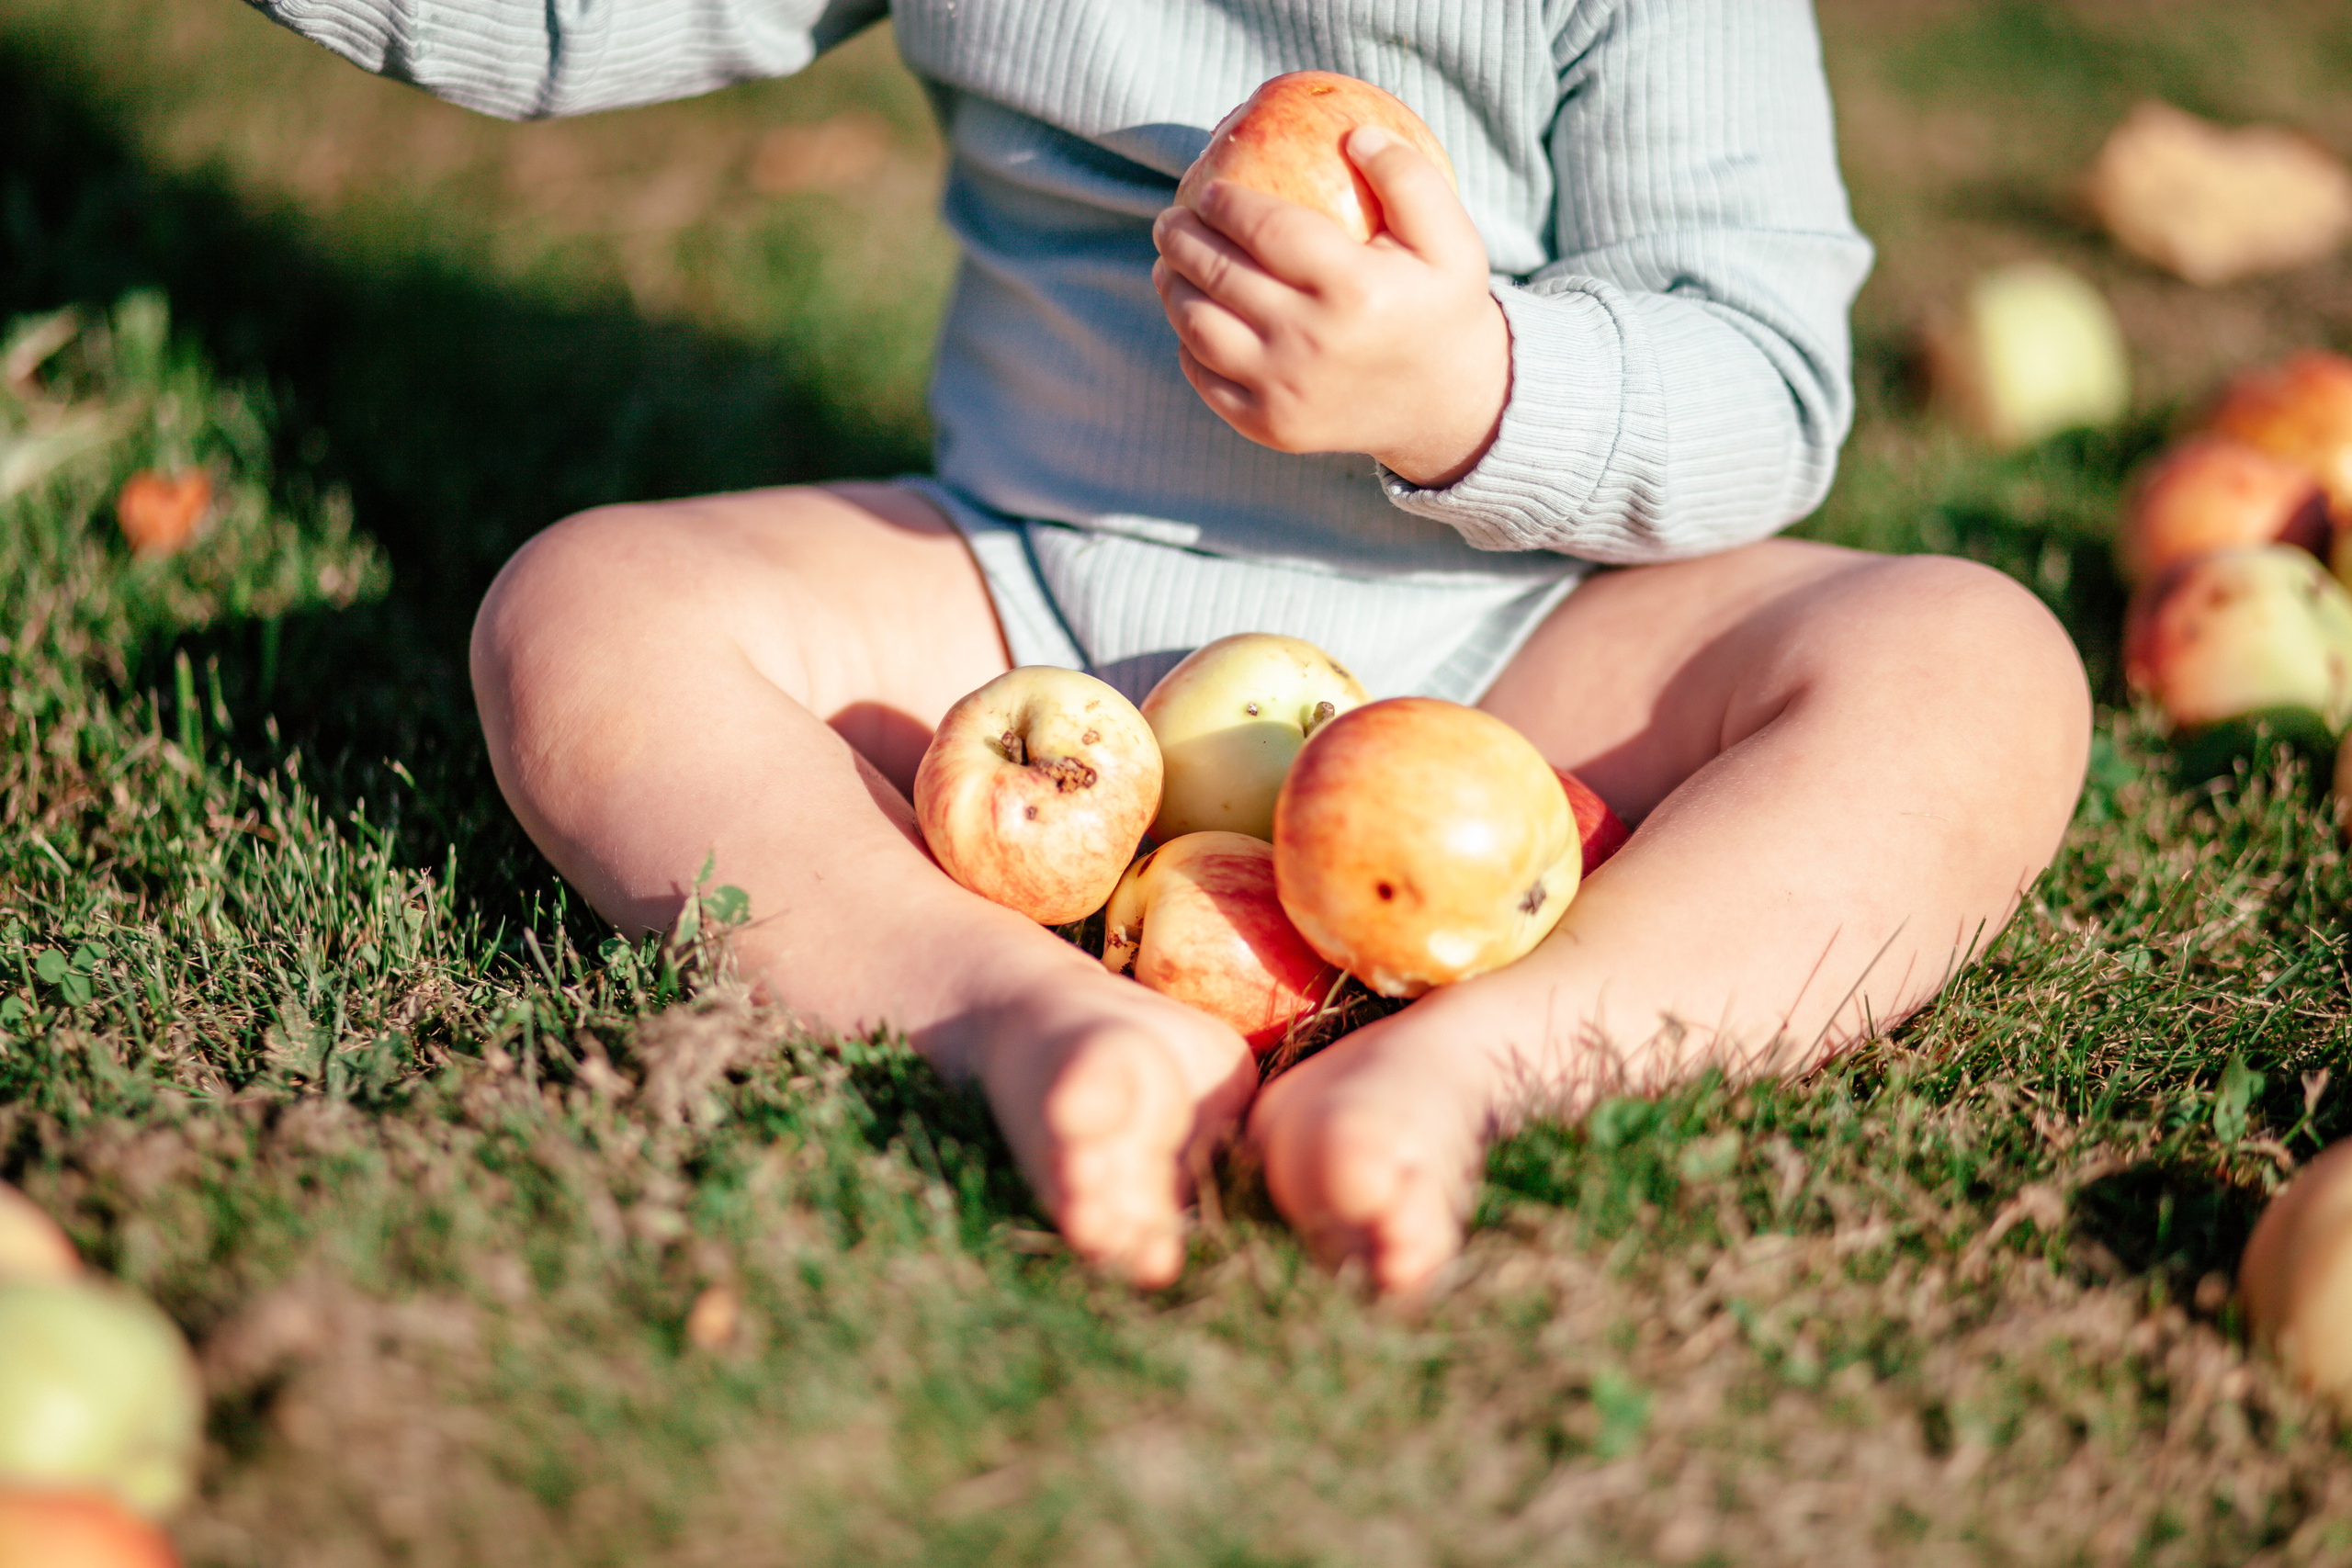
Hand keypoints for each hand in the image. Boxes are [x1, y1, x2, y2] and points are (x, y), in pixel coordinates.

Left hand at [1151, 125, 1510, 488]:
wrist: (1450, 407)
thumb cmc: (1443, 309)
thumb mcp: (1452, 240)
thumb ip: (1410, 179)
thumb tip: (1356, 134)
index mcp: (1354, 289)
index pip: (1266, 230)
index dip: (1225, 204)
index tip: (1207, 188)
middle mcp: (1311, 342)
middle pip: (1219, 276)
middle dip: (1180, 239)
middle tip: (1170, 220)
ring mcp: (1284, 390)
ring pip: (1198, 328)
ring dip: (1173, 288)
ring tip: (1170, 264)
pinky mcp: (1269, 426)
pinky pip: (1205, 379)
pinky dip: (1188, 344)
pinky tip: (1192, 317)